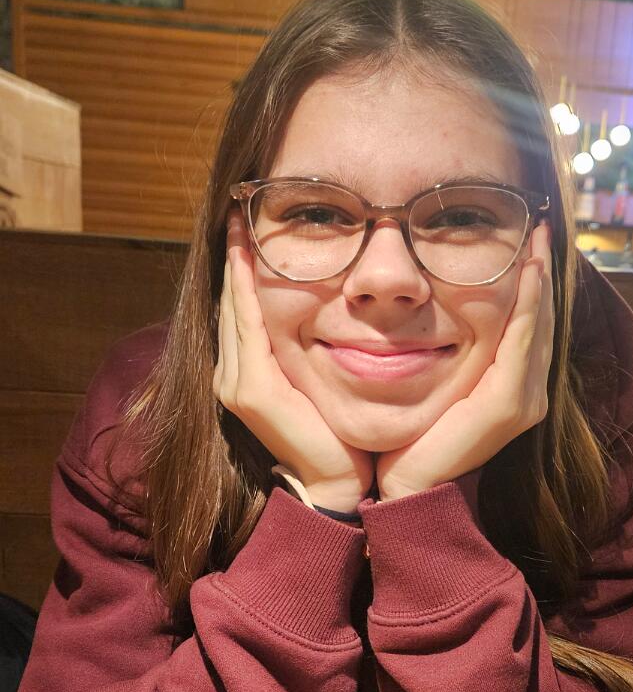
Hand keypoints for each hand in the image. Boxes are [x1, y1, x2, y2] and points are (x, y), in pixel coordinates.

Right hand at [213, 210, 374, 510]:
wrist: (342, 486)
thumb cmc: (342, 435)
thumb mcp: (326, 377)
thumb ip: (318, 344)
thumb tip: (339, 305)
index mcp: (249, 369)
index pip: (243, 303)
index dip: (243, 263)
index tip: (251, 221)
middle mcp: (232, 373)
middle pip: (232, 298)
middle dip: (235, 253)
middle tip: (241, 206)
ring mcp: (235, 381)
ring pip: (234, 306)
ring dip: (236, 262)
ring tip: (239, 221)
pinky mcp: (248, 391)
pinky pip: (246, 325)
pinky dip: (246, 288)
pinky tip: (248, 255)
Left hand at [376, 221, 553, 501]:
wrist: (406, 488)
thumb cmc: (411, 438)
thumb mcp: (435, 381)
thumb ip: (448, 351)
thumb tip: (433, 308)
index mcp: (512, 387)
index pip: (528, 323)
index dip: (531, 281)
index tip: (526, 238)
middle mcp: (528, 392)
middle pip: (540, 318)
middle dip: (540, 270)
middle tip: (537, 225)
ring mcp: (524, 399)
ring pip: (537, 324)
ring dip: (539, 278)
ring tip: (536, 238)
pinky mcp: (509, 405)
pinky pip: (521, 341)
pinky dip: (528, 304)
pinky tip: (528, 271)